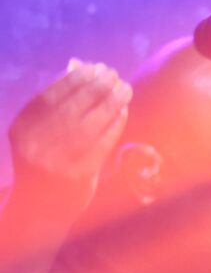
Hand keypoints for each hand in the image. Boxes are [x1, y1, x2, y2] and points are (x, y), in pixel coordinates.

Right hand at [6, 59, 131, 237]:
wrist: (40, 208)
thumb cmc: (46, 159)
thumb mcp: (41, 130)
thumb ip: (59, 102)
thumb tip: (81, 64)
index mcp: (23, 128)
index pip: (51, 96)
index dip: (76, 79)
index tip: (94, 67)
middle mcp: (36, 145)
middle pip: (72, 108)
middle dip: (96, 87)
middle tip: (114, 75)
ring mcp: (56, 162)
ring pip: (89, 124)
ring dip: (111, 103)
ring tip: (124, 89)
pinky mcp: (78, 176)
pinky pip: (101, 144)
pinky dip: (115, 126)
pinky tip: (123, 112)